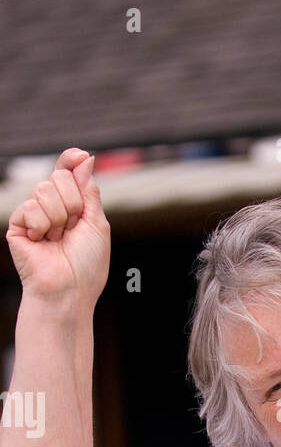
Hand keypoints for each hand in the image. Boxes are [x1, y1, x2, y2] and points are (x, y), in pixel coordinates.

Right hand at [6, 147, 110, 304]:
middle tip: (72, 228)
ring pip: (43, 189)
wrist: (69, 290)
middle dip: (72, 202)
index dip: (70, 162)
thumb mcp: (97, 223)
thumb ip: (90, 191)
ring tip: (58, 239)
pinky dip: (42, 226)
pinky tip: (42, 242)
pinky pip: (30, 207)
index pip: (67, 174)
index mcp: (72, 207)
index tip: (79, 156)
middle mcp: (52, 208)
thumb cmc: (87, 264)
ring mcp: (33, 216)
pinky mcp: (17, 225)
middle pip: (59, 178)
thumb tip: (85, 159)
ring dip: (59, 217)